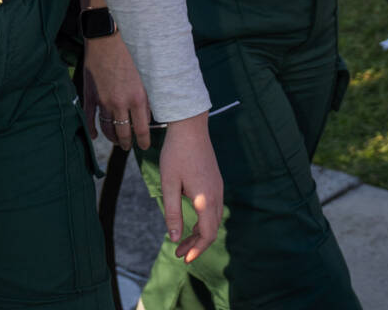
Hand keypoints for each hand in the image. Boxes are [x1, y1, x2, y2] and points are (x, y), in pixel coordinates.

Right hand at [83, 34, 151, 150]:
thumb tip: (147, 113)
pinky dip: (91, 129)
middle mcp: (121, 102)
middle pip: (123, 132)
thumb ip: (145, 95)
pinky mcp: (91, 95)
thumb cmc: (130, 52)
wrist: (107, 39)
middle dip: (126, 143)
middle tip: (128, 146)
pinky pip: (90, 118)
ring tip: (116, 141)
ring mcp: (104, 100)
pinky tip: (94, 136)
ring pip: (107, 128)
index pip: (142, 129)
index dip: (144, 141)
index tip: (145, 146)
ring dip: (111, 137)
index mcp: (138, 97)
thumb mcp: (145, 75)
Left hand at [158, 114, 222, 263]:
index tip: (184, 258)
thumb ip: (173, 213)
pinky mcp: (216, 181)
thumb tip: (174, 238)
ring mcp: (218, 187)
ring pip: (214, 219)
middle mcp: (216, 194)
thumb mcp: (169, 185)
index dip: (197, 249)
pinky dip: (204, 221)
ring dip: (200, 233)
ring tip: (182, 241)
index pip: (208, 233)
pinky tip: (192, 222)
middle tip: (179, 253)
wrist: (190, 127)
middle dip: (197, 244)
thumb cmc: (176, 154)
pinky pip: (214, 209)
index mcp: (205, 198)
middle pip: (212, 229)